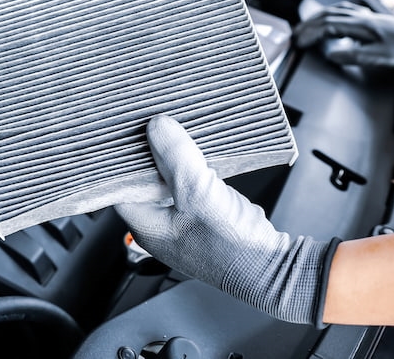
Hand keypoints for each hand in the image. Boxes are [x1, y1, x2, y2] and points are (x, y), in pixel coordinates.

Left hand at [115, 115, 336, 325]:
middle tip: (154, 127)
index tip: (128, 135)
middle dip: (151, 156)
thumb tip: (157, 127)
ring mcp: (185, 224)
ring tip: (176, 134)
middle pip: (146, 182)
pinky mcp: (206, 219)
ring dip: (175, 162)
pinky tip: (200, 155)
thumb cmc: (232, 246)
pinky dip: (195, 171)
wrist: (272, 267)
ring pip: (171, 183)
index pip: (121, 187)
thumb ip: (175, 158)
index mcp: (147, 227)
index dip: (123, 160)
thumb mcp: (197, 193)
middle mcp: (162, 228)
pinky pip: (192, 189)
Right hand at [295, 2, 393, 67]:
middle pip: (327, 16)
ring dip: (317, 19)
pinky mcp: (372, 19)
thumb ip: (353, 56)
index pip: (326, 26)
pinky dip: (332, 16)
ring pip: (335, 12)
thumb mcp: (380, 58)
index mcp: (361, 25)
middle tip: (294, 35)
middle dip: (308, 25)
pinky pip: (345, 13)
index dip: (310, 34)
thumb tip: (331, 55)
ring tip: (306, 28)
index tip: (299, 43)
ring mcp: (367, 17)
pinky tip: (331, 22)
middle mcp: (362, 18)